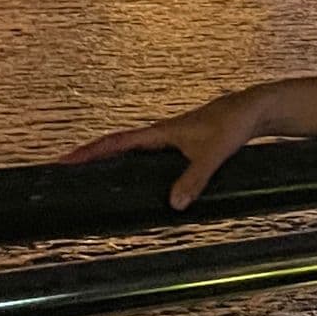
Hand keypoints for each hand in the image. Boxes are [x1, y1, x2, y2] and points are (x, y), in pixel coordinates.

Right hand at [59, 89, 266, 210]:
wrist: (253, 110)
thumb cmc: (233, 126)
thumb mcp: (213, 154)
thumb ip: (194, 178)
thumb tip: (173, 205)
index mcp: (160, 132)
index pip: (116, 142)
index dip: (89, 152)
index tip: (62, 161)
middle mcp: (160, 135)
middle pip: (116, 146)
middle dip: (90, 157)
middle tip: (63, 172)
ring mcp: (169, 140)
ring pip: (131, 151)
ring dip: (109, 161)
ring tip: (86, 177)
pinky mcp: (181, 145)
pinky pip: (147, 156)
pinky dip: (132, 164)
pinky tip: (130, 179)